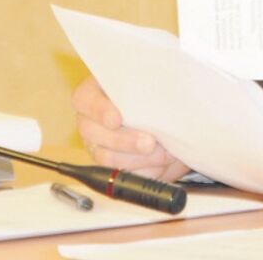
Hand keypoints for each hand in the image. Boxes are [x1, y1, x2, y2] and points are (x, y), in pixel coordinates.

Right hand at [71, 76, 188, 180]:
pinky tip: (162, 163)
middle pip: (91, 132)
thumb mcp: (159, 86)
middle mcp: (92, 119)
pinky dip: (145, 171)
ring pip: (106, 157)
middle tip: (150, 143)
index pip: (84, 98)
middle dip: (124, 140)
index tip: (116, 119)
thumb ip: (153, 89)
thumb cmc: (163, 96)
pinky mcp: (113, 166)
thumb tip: (160, 96)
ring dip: (138, 158)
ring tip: (164, 154)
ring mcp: (99, 144)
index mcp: (98, 91)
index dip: (98, 109)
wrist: (177, 123)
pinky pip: (121, 175)